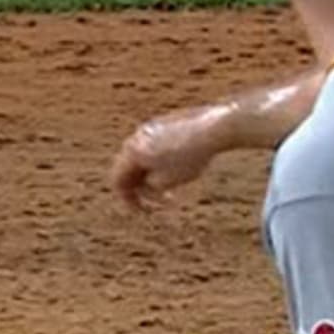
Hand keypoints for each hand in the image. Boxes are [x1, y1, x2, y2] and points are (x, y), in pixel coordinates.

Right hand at [109, 105, 232, 211]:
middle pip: (130, 168)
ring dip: (155, 173)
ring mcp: (152, 126)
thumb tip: (147, 184)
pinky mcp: (168, 121)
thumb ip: (149, 188)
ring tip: (178, 181)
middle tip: (163, 199)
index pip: (117, 181)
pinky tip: (186, 165)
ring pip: (145, 156)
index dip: (128, 200)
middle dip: (143, 187)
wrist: (215, 128)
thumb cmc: (191, 157)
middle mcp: (137, 136)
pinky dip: (164, 160)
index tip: (144, 211)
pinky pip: (158, 145)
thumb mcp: (166, 183)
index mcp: (131, 152)